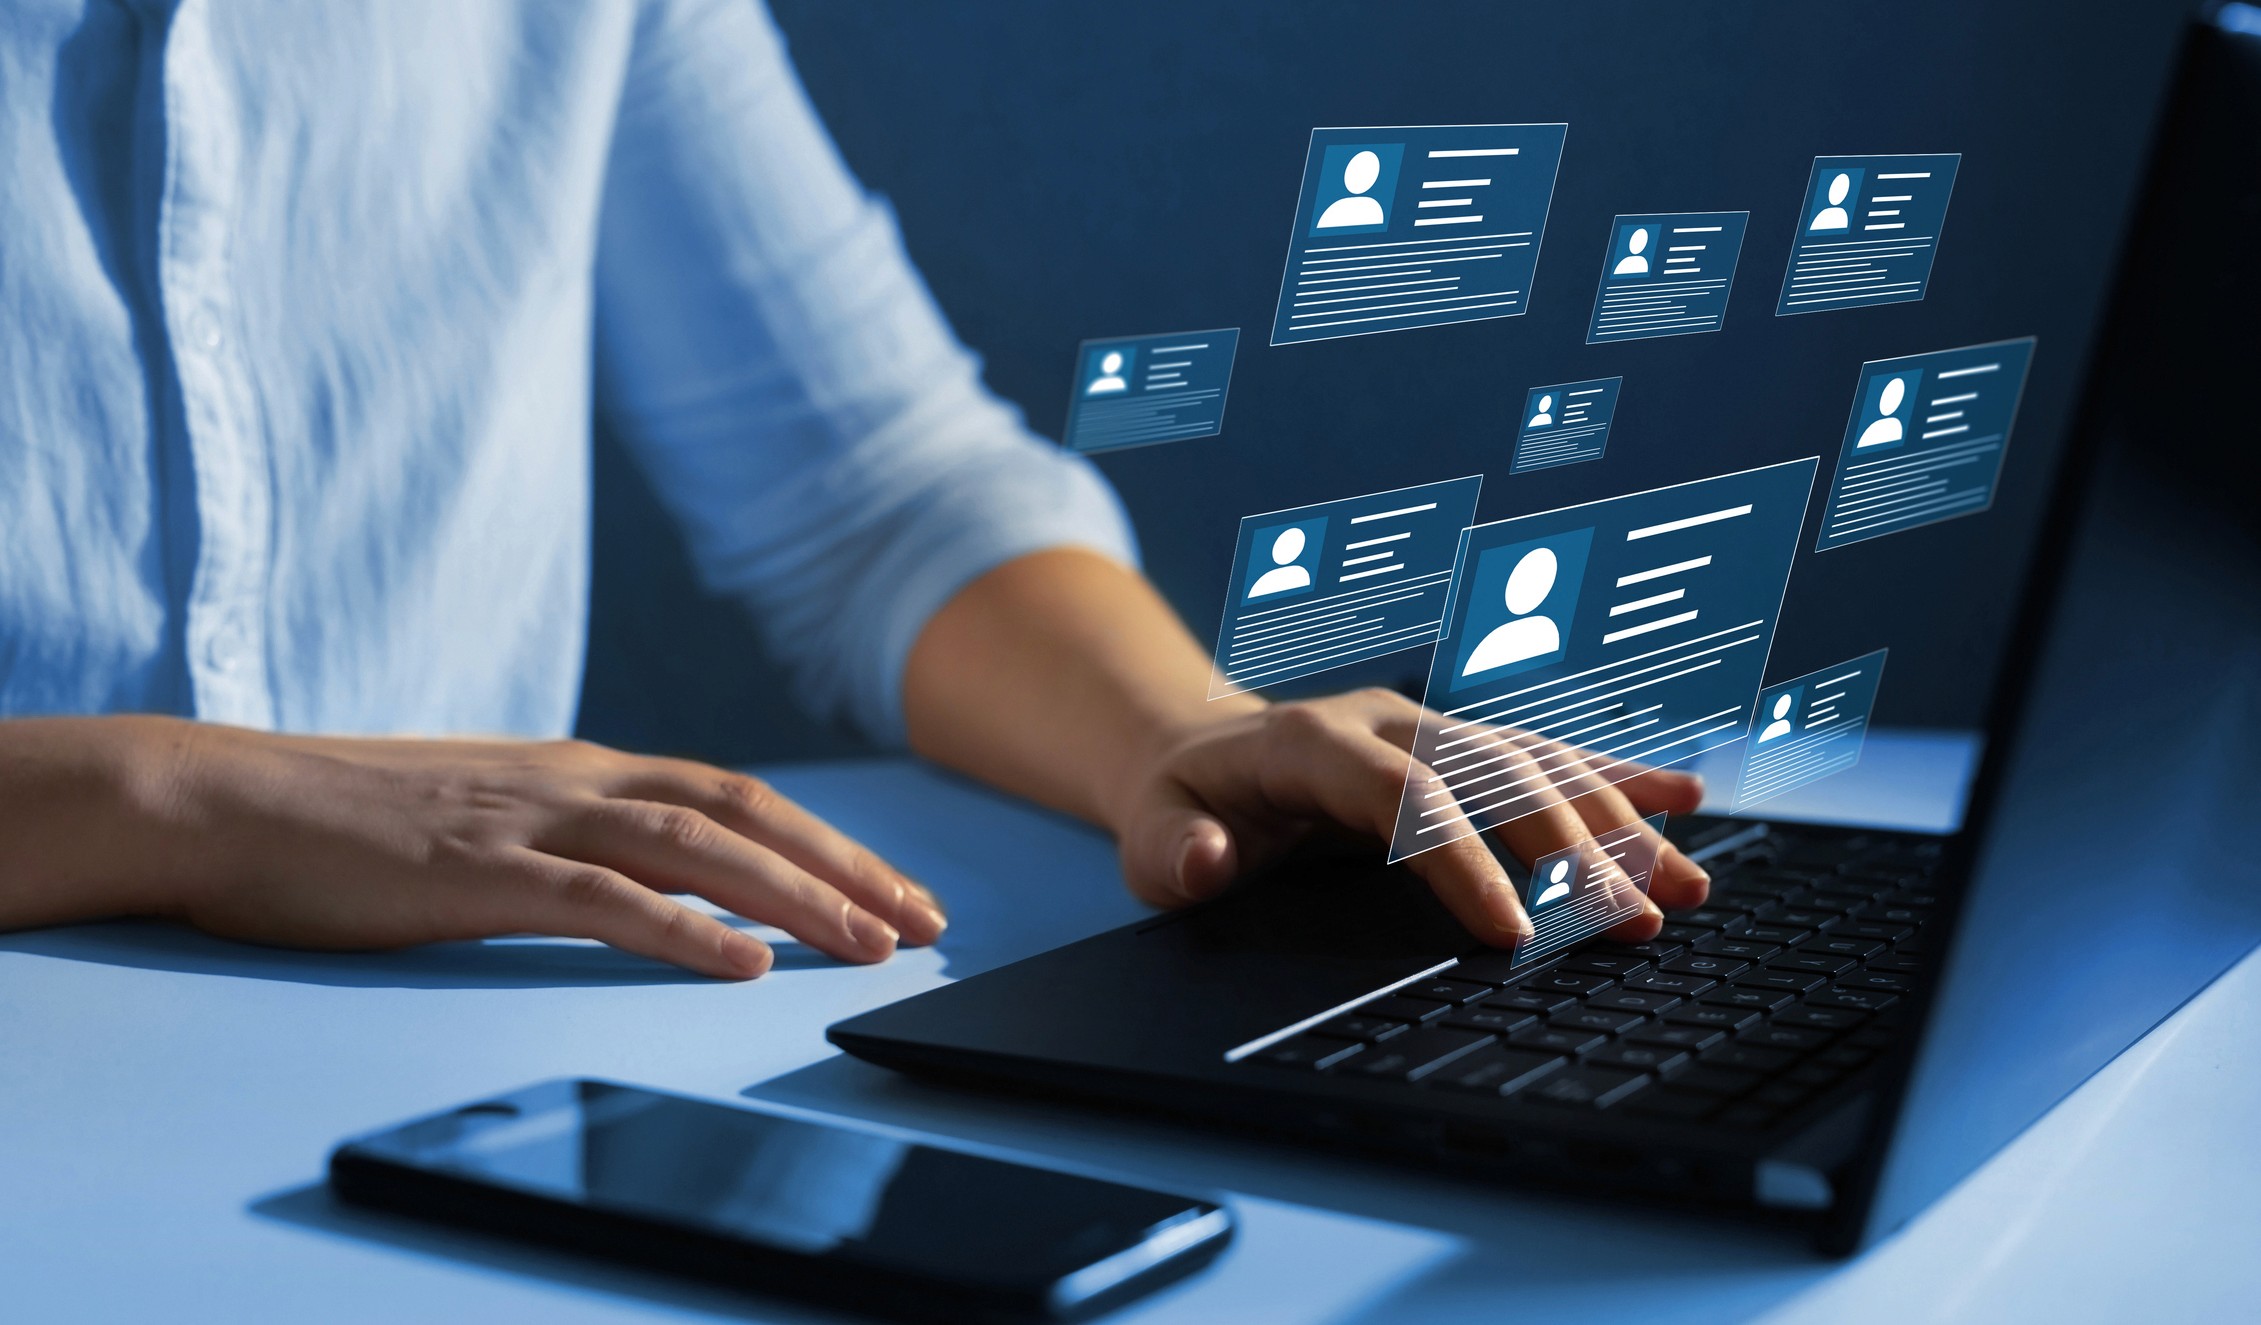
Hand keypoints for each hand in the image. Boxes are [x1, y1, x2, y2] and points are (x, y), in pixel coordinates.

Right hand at [0, 717, 943, 977]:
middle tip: (924, 920)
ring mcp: (528, 820)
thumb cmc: (347, 822)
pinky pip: (599, 899)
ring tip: (868, 945)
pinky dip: (681, 930)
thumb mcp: (485, 814)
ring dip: (795, 898)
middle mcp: (574, 781)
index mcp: (581, 770)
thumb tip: (644, 874)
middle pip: (744, 814)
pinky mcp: (476, 872)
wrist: (221, 799)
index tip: (897, 891)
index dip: (825, 843)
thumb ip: (568, 833)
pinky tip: (741, 963)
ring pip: (696, 850)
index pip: (736, 798)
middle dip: (845, 868)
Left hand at [1106, 688, 1709, 945]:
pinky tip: (1683, 800)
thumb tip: (1209, 860)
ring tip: (1686, 886)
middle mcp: (1386, 719)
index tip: (1514, 931)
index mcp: (1311, 741)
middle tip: (1632, 921)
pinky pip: (1548, 753)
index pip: (1403, 796)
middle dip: (1568, 849)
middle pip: (1494, 774)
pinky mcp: (1459, 744)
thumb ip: (1174, 853)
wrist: (1196, 751)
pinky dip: (1615, 777)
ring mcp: (1430, 724)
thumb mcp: (1151, 836)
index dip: (1463, 859)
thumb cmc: (1182, 808)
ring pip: (1537, 762)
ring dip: (1616, 823)